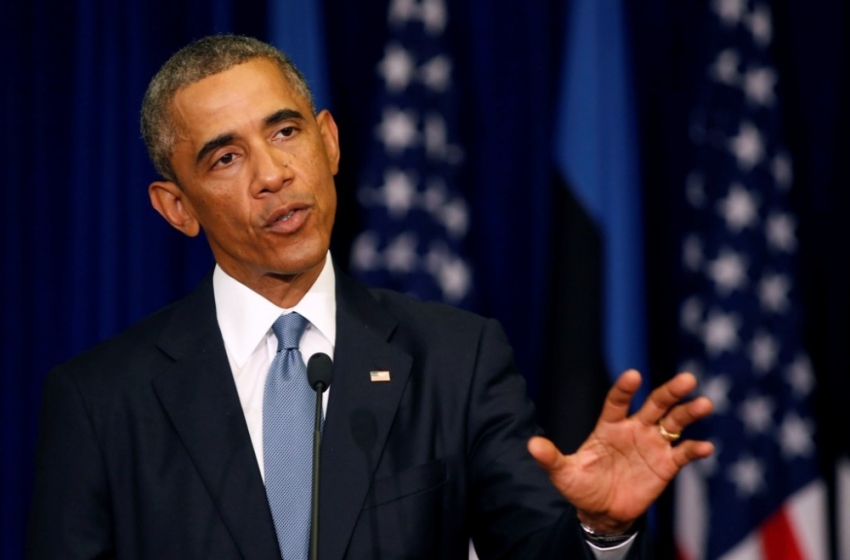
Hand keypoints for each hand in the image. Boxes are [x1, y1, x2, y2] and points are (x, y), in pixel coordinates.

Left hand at [527, 370, 713, 533]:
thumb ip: (551, 458)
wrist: (602, 511)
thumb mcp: (563, 474)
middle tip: (687, 379)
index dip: (625, 389)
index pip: (618, 401)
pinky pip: (683, 453)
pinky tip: (706, 447)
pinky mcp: (666, 465)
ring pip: (674, 422)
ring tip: (704, 403)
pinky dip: (695, 449)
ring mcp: (652, 444)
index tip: (633, 376)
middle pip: (655, 404)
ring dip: (689, 413)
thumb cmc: (582, 486)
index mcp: (609, 426)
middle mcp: (634, 429)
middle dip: (670, 391)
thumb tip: (531, 445)